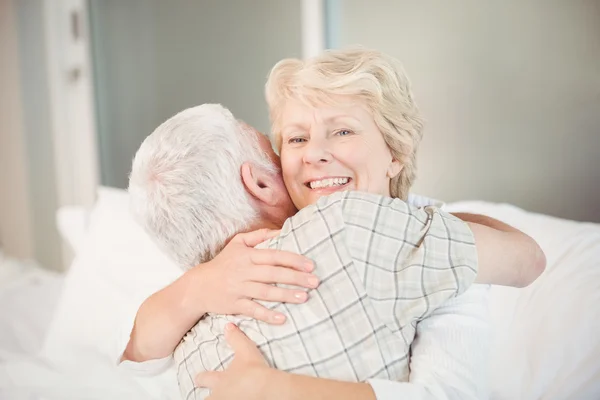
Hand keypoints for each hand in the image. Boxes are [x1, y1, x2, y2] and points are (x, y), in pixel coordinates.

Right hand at [194, 228, 318, 323]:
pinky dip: (267, 315)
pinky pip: (253, 310)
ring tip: (304, 297)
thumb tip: (281, 231)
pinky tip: (282, 319)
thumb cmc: (223, 263)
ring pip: (265, 292)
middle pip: (273, 274)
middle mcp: (244, 271)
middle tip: (315, 282)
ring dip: (285, 295)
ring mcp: (239, 289)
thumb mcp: (237, 243)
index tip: (310, 265)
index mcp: (247, 256)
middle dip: (296, 278)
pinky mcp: (234, 305)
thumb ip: (259, 236)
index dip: (293, 260)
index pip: (274, 256)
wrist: (198, 286)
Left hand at [195, 323, 276, 399]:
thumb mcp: (245, 350)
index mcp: (220, 380)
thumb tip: (228, 326)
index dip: (201, 377)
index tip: (198, 377)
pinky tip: (243, 399)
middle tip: (209, 395)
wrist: (266, 387)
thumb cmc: (255, 370)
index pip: (204, 378)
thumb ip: (235, 337)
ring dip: (219, 399)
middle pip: (206, 399)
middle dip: (208, 396)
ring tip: (226, 397)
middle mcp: (219, 395)